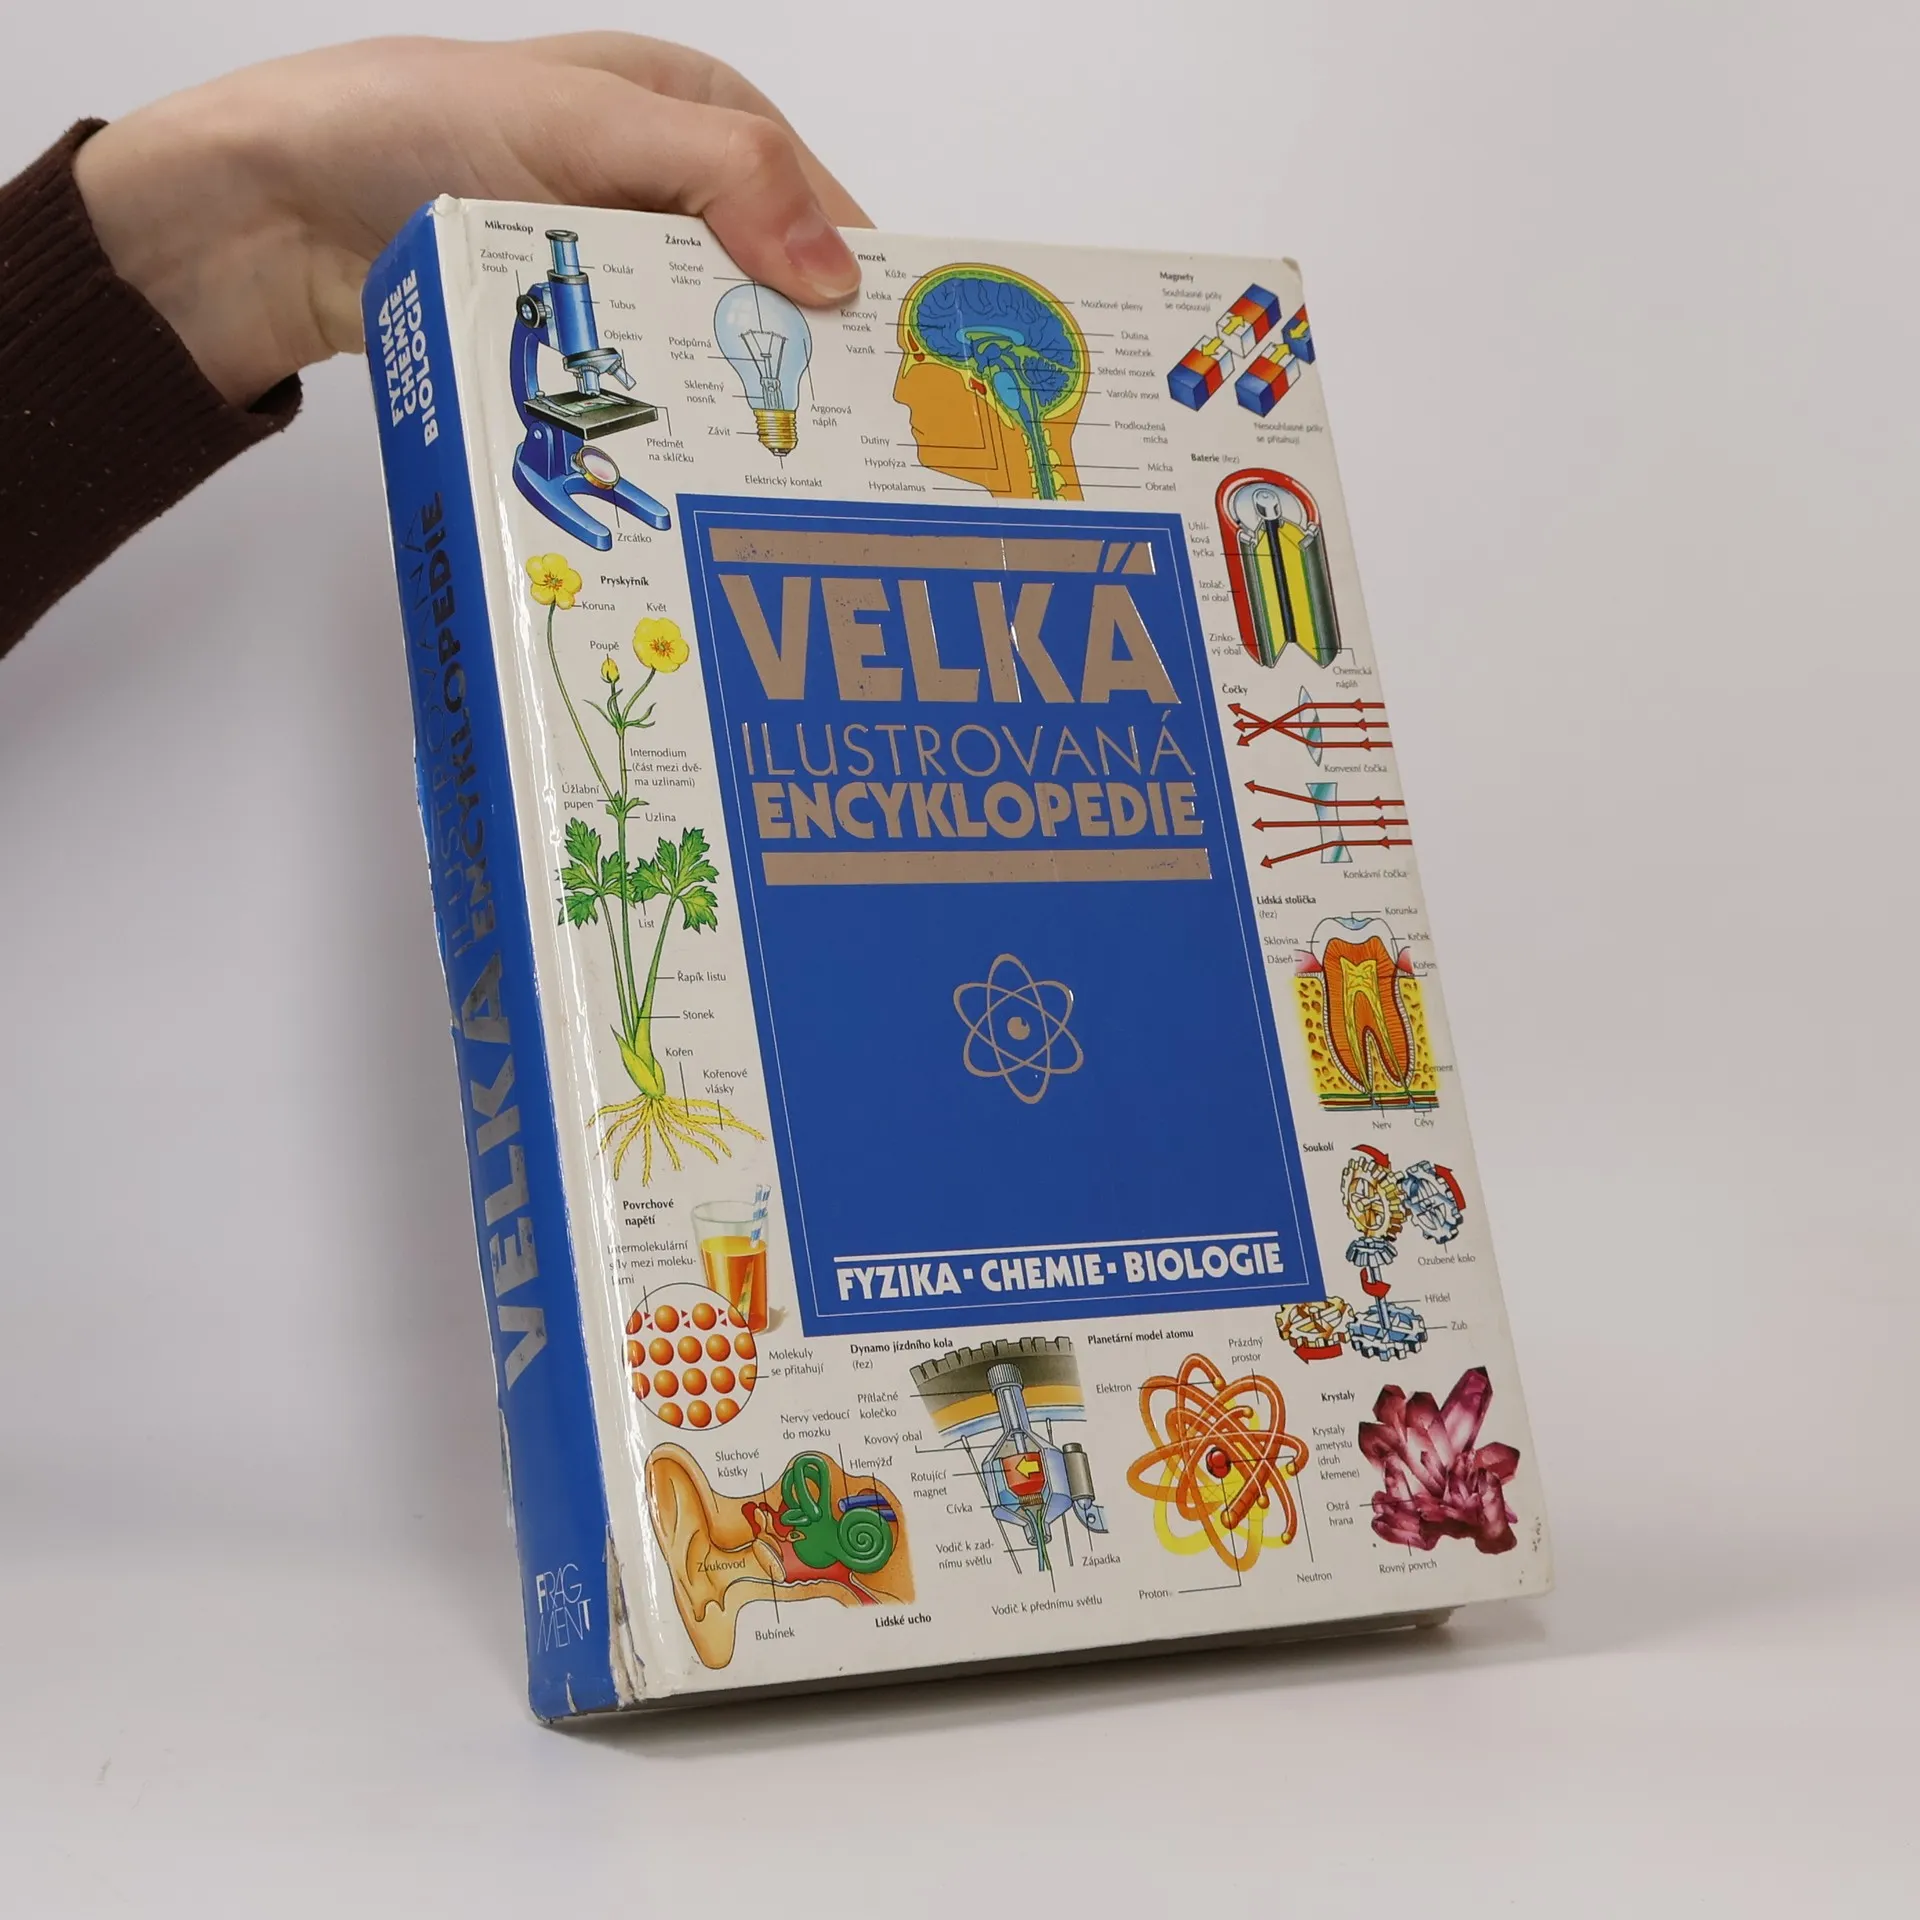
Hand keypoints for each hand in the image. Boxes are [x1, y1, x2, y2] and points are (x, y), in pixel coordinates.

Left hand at [71, 34, 869, 408]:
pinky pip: (654, 387)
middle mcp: (672, 196)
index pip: (819, 202)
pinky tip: (702, 467)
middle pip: (777, 289)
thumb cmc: (410, 129)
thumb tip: (834, 269)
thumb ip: (718, 175)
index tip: (906, 363)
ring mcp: (626, 274)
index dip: (870, 279)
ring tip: (788, 473)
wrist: (275, 216)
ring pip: (718, 349)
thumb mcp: (582, 123)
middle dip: (811, 361)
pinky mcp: (582, 342)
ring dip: (744, 407)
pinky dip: (677, 425)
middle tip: (852, 445)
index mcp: (696, 112)